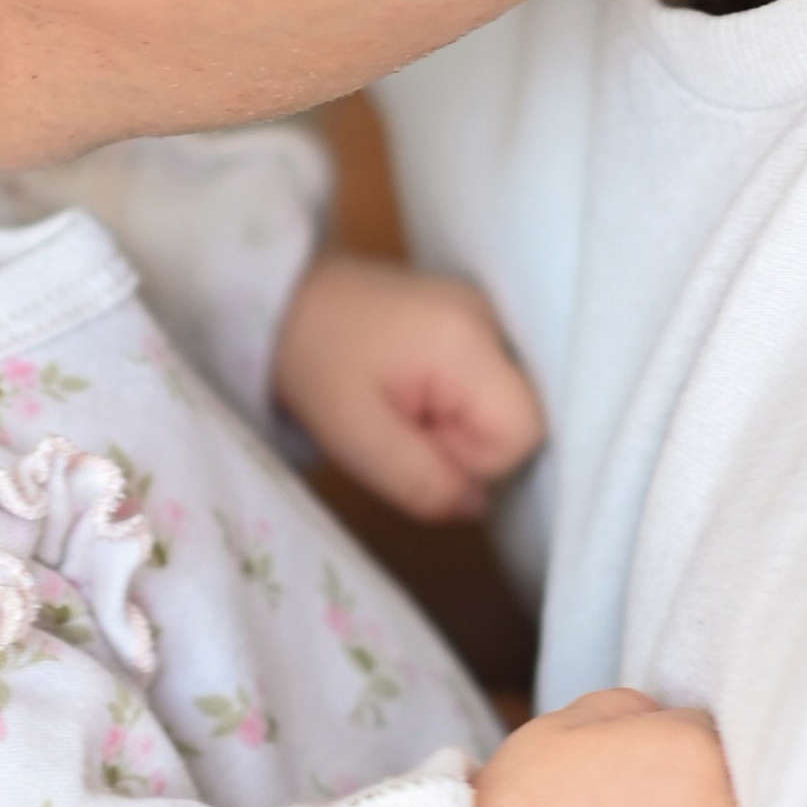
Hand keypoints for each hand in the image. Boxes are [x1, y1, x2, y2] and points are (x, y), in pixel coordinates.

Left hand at [272, 249, 543, 519]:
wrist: (284, 302)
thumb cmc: (314, 364)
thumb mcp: (357, 438)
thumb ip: (423, 482)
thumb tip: (478, 505)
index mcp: (468, 341)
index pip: (523, 433)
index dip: (474, 460)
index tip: (414, 441)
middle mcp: (493, 318)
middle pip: (519, 418)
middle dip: (463, 443)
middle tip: (399, 421)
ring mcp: (486, 313)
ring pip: (502, 405)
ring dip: (456, 424)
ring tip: (401, 402)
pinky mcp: (473, 319)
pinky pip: (486, 385)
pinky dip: (454, 403)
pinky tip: (412, 389)